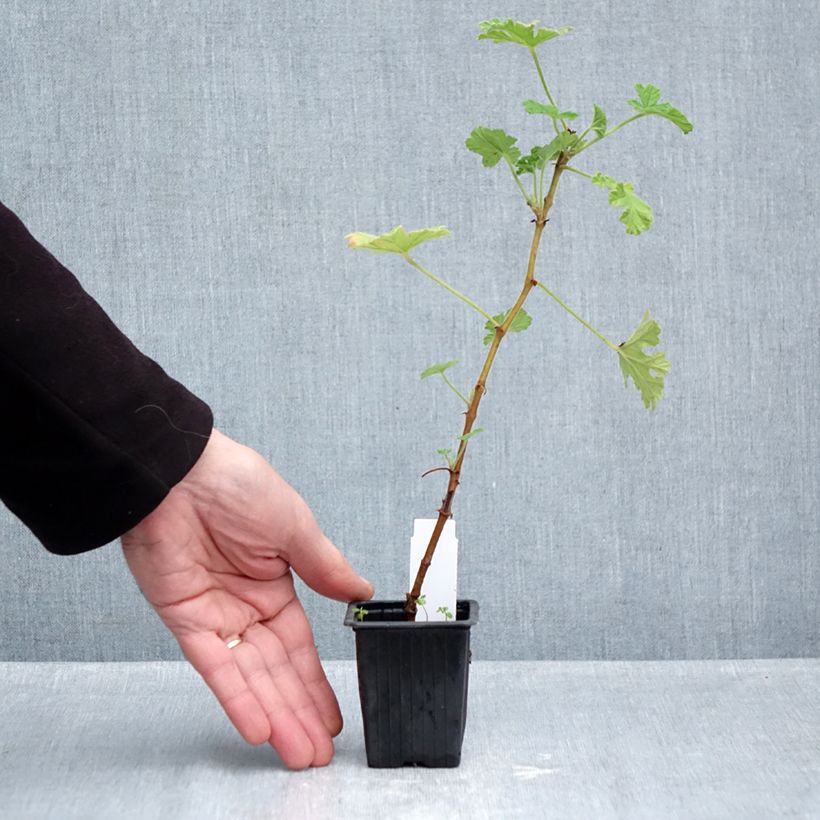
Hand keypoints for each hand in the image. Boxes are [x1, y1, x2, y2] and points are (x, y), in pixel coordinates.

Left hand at [121, 428, 372, 768]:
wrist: (180, 469)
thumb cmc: (237, 483)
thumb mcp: (295, 526)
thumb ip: (325, 567)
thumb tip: (361, 593)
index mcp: (275, 583)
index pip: (299, 646)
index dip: (316, 681)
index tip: (335, 715)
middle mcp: (246, 605)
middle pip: (277, 670)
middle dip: (299, 711)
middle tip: (319, 752)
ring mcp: (216, 614)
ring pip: (250, 676)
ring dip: (274, 714)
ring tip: (299, 751)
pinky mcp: (185, 618)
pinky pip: (214, 664)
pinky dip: (236, 695)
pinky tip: (258, 726)